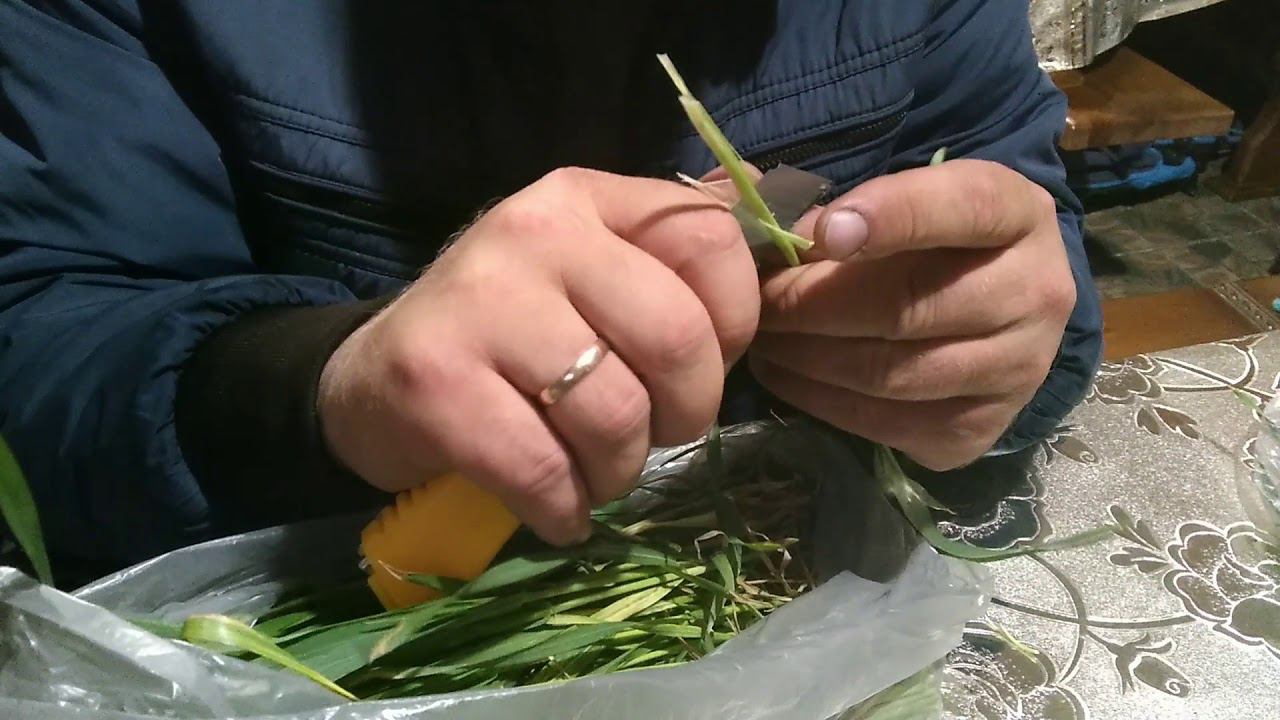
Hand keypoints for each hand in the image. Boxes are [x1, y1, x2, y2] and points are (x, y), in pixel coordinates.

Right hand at [318, 167, 758, 544]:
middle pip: (676, 337)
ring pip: (616, 414)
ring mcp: (479, 302)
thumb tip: (788, 244)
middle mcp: (534, 232)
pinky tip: (557, 508)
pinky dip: (567, 510)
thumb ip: (672, 262)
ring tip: (595, 473)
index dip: (736, 323)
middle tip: (655, 434)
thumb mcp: (589, 272)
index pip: (711, 240)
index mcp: (586, 198)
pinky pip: (545, 470)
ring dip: (621, 471)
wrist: (374, 379)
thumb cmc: (508, 334)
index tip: (700, 366)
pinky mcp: (436, 381)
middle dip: (687, 413)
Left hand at [749, 159, 1074, 469]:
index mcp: (1016, 213)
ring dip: (807, 358)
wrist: (996, 313)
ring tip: (765, 339)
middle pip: (908, 306)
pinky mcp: (981, 430)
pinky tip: (788, 377)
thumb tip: (775, 238)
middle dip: (813, 304)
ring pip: (891, 373)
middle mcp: (1035, 293)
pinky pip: (886, 424)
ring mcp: (1015, 370)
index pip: (963, 207)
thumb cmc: (935, 243)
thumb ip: (849, 209)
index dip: (894, 215)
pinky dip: (821, 402)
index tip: (826, 229)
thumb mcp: (908, 201)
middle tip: (761, 300)